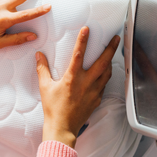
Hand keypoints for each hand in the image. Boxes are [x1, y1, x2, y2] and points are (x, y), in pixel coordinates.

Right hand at [36, 27, 119, 147]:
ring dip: (110, 61)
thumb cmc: (53, 108)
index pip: (78, 54)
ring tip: (112, 54)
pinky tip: (105, 73)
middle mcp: (86, 82)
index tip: (87, 29)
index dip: (83, 40)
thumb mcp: (45, 87)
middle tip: (117, 38)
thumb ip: (42, 69)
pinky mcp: (97, 99)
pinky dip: (106, 76)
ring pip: (107, 72)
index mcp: (72, 77)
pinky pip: (104, 84)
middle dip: (111, 48)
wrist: (62, 128)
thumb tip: (39, 55)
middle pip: (103, 62)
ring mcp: (94, 91)